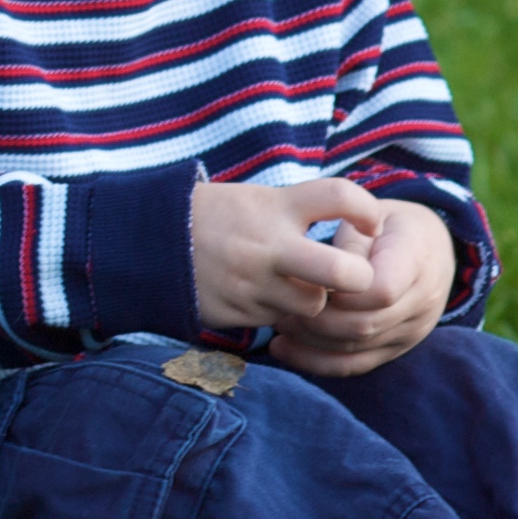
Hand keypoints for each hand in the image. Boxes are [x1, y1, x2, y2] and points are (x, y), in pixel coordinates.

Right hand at [190, 178, 384, 334]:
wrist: (147, 240)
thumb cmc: (214, 215)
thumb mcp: (256, 198)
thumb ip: (300, 211)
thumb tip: (355, 224)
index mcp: (274, 207)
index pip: (340, 197)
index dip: (367, 210)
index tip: (370, 222)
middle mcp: (267, 246)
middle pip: (343, 273)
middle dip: (358, 279)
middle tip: (354, 277)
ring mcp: (251, 284)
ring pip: (313, 307)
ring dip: (314, 300)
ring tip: (297, 285)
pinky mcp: (236, 313)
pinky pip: (278, 321)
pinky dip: (281, 312)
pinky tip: (265, 295)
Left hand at [267, 198, 452, 377]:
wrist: (432, 249)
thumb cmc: (389, 226)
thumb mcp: (373, 214)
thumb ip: (351, 242)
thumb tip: (321, 271)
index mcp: (416, 261)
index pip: (381, 290)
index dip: (340, 290)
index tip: (307, 276)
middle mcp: (421, 302)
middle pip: (364, 324)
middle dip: (315, 318)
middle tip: (279, 304)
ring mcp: (412, 331)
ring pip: (355, 348)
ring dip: (309, 339)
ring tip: (278, 321)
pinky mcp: (395, 349)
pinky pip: (354, 365)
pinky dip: (315, 361)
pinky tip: (282, 348)